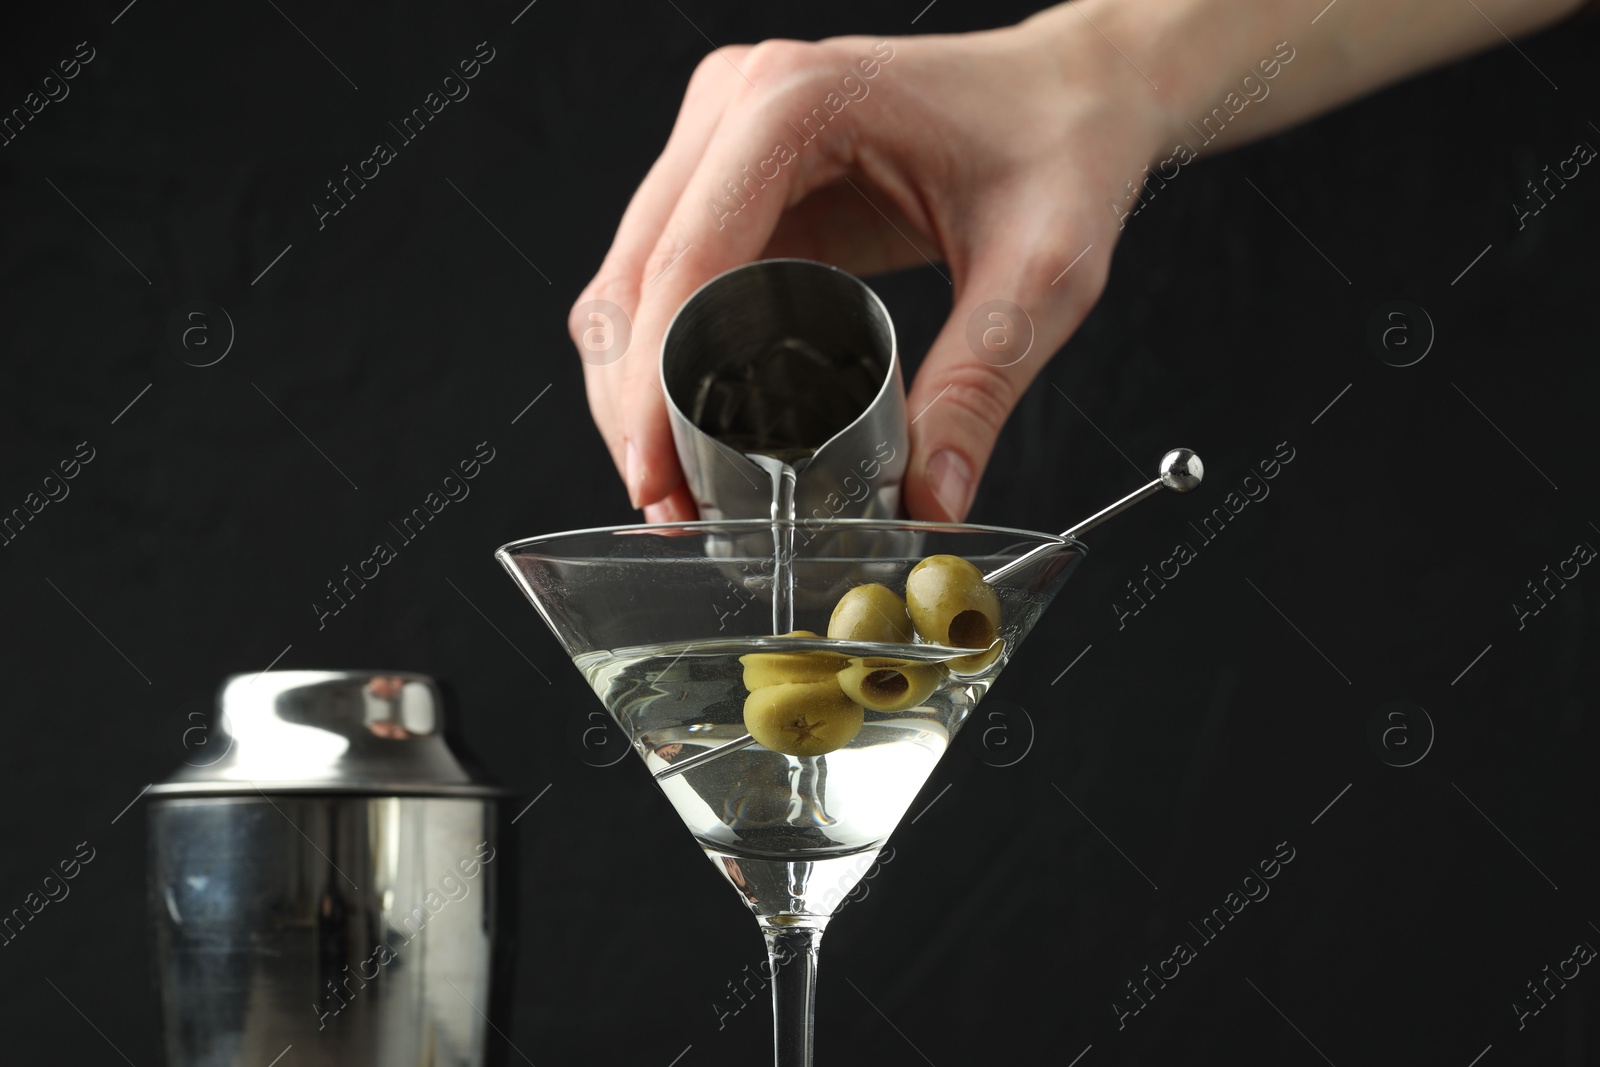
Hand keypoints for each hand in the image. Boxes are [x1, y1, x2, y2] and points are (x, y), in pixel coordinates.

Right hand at [570, 12, 1168, 521]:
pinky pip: (669, 276)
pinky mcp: (737, 178)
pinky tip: (692, 424)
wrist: (1077, 90)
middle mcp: (739, 105)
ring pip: (631, 280)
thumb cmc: (1062, 143)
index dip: (655, 385)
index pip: (685, 262)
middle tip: (671, 503)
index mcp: (795, 105)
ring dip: (636, 387)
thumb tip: (928, 499)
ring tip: (678, 480)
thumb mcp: (1040, 272)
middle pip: (634, 276)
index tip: (659, 475)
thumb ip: (979, 387)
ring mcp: (727, 138)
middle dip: (634, 403)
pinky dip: (665, 357)